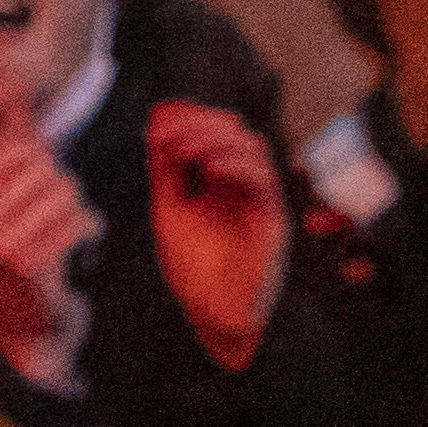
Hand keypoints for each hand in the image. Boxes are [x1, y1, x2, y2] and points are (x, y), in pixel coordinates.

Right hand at [0, 126, 104, 397]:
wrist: (19, 324)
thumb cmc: (14, 258)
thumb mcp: (3, 206)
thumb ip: (10, 159)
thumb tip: (17, 105)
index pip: (8, 153)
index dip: (37, 157)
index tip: (41, 180)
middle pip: (37, 168)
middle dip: (58, 181)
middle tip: (62, 203)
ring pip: (58, 191)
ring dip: (73, 204)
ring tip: (70, 220)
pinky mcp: (23, 264)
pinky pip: (70, 222)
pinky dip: (83, 226)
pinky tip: (80, 237)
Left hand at [139, 99, 292, 370]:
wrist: (214, 311)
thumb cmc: (195, 266)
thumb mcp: (169, 208)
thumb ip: (165, 167)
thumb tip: (157, 119)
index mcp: (218, 177)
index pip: (211, 128)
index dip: (189, 115)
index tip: (160, 118)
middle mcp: (242, 181)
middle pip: (231, 130)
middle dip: (199, 124)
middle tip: (169, 137)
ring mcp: (258, 196)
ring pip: (250, 146)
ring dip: (215, 141)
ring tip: (184, 152)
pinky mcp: (271, 214)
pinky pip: (261, 178)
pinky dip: (235, 165)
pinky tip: (209, 169)